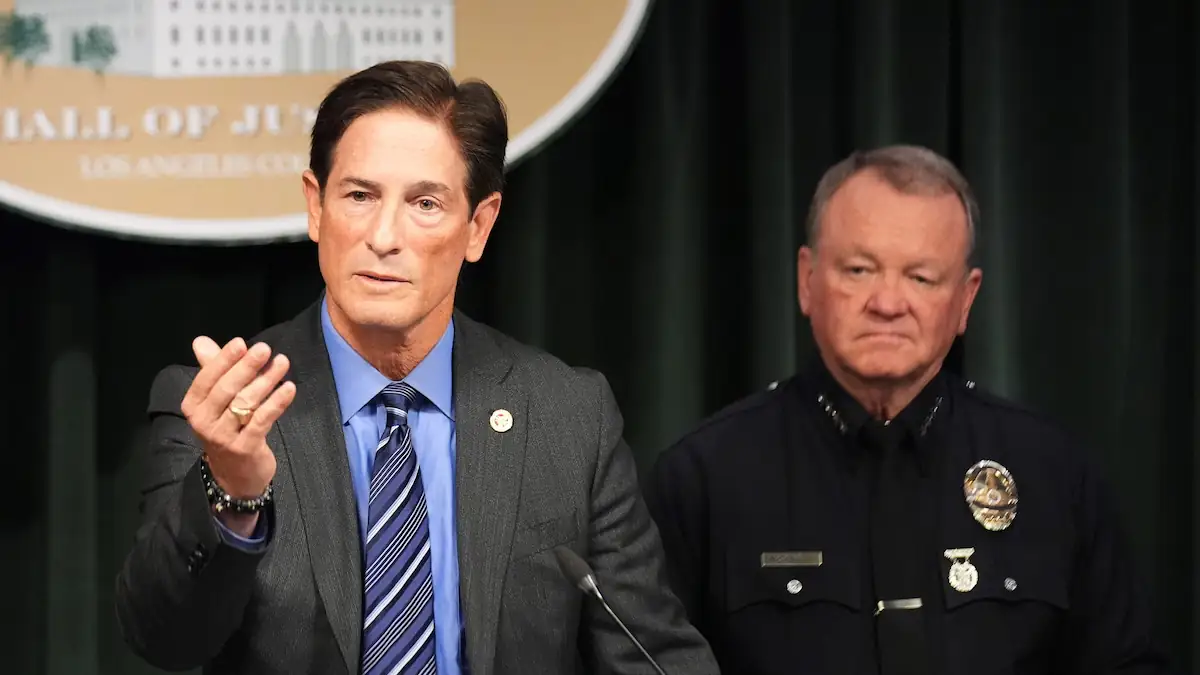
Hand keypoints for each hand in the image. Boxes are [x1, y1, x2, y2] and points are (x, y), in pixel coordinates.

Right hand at [180, 336, 295, 518]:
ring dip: (266, 381)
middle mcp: (203, 422)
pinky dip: (276, 402)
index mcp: (193, 406)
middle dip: (247, 367)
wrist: (235, 475)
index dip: (224, 360)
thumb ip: (212, 370)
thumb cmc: (227, 429)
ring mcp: (223, 437)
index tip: (241, 343)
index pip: (206, 378)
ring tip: (282, 363)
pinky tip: (289, 388)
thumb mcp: (216, 401)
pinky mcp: (244, 448)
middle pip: (227, 389)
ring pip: (246, 403)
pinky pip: (262, 420)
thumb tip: (201, 341)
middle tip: (265, 349)